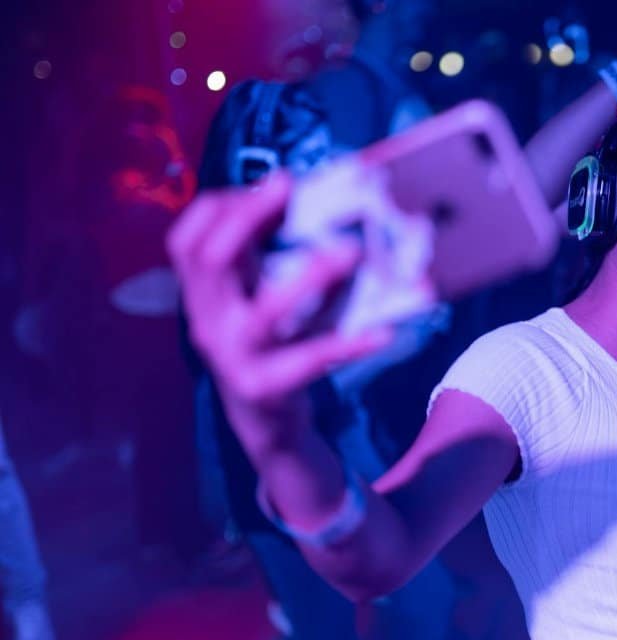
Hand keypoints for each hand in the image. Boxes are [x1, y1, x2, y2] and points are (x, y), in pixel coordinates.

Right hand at [168, 175, 391, 441]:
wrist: (264, 428)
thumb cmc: (268, 350)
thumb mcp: (252, 303)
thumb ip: (266, 261)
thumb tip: (316, 204)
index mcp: (204, 298)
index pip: (186, 242)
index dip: (221, 207)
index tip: (273, 185)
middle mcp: (208, 324)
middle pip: (211, 261)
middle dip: (249, 217)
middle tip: (292, 188)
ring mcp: (234, 358)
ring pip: (265, 312)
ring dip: (310, 277)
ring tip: (351, 251)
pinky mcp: (266, 388)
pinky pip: (310, 361)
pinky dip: (348, 344)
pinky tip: (381, 332)